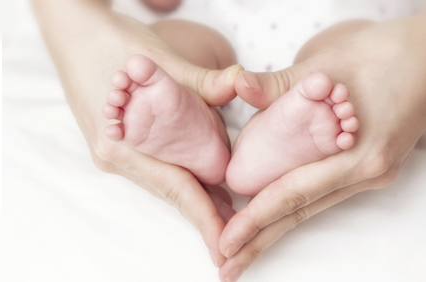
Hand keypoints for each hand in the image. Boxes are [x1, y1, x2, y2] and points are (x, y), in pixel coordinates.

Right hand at [32, 0, 240, 265]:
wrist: (72, 31)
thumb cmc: (108, 42)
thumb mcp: (155, 59)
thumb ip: (199, 80)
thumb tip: (239, 85)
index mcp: (118, 145)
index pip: (172, 187)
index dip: (203, 215)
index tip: (225, 243)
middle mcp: (114, 155)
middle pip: (169, 189)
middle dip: (204, 211)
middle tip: (240, 233)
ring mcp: (113, 150)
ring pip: (162, 178)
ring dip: (194, 192)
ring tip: (228, 211)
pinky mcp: (116, 141)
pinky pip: (154, 165)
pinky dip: (180, 172)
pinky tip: (202, 178)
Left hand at [217, 14, 425, 280]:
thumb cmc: (382, 55)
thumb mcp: (327, 65)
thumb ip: (278, 83)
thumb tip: (237, 85)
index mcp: (358, 154)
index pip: (295, 193)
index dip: (257, 219)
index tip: (227, 242)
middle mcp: (366, 172)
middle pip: (301, 212)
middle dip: (260, 240)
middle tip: (226, 266)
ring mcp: (369, 173)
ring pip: (311, 206)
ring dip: (273, 228)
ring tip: (241, 250)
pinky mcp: (368, 166)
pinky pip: (323, 193)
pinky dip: (293, 206)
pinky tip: (270, 218)